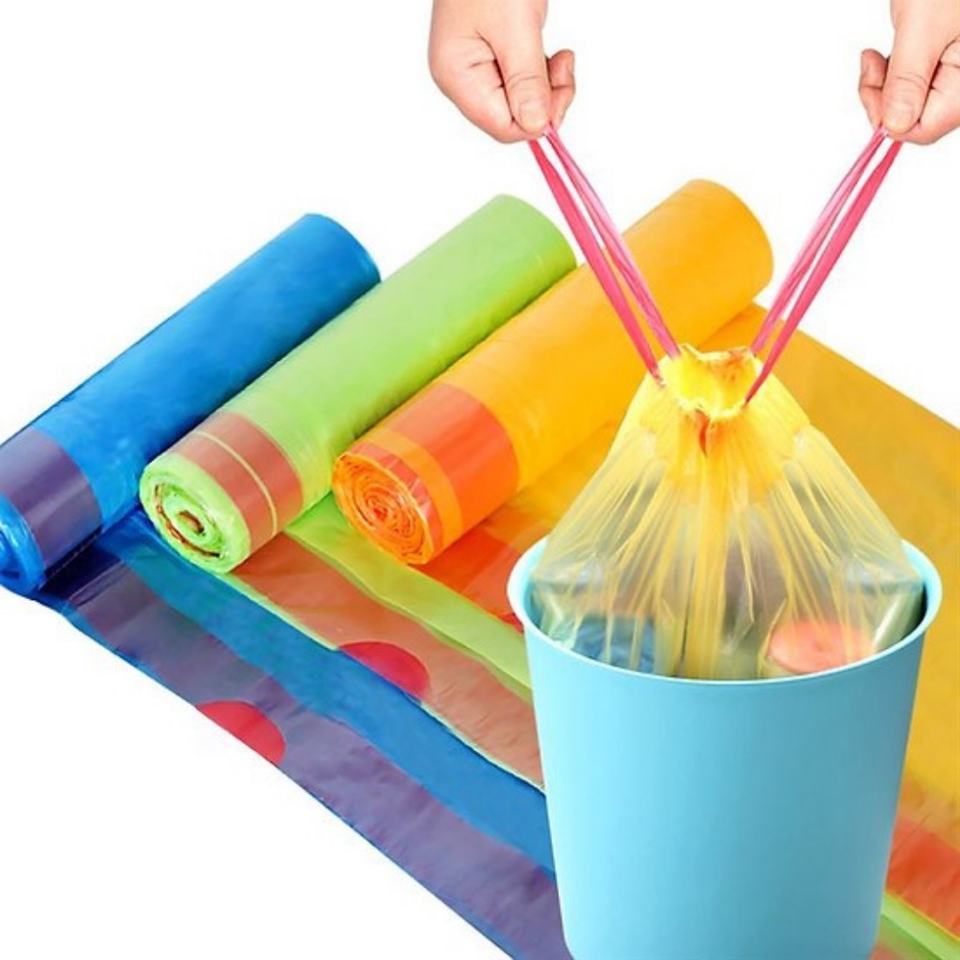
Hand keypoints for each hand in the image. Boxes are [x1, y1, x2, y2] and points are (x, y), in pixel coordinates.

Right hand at [429, 0, 574, 141]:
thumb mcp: (516, 27)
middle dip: (544, 100)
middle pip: (511, 118)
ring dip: (546, 86)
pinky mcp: (491, 55)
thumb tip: (537, 127)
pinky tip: (549, 52)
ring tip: (559, 55)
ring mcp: (475, 67)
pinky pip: (521, 82)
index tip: (562, 87)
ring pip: (519, 102)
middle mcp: (461, 78)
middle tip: (564, 67)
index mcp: (457, 76)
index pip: (503, 127)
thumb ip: (527, 81)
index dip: (537, 118)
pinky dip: (541, 73)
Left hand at [859, 0, 959, 143]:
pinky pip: (913, 83)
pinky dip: (894, 72)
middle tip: (872, 66)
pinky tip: (889, 52)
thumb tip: (894, 126)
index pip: (924, 129)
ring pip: (911, 101)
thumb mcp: (922, 27)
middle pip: (917, 117)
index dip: (889, 120)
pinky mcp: (944, 59)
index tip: (871, 89)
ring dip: (886, 84)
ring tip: (879, 54)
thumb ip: (908, 80)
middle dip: (885, 99)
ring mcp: (955, 69)